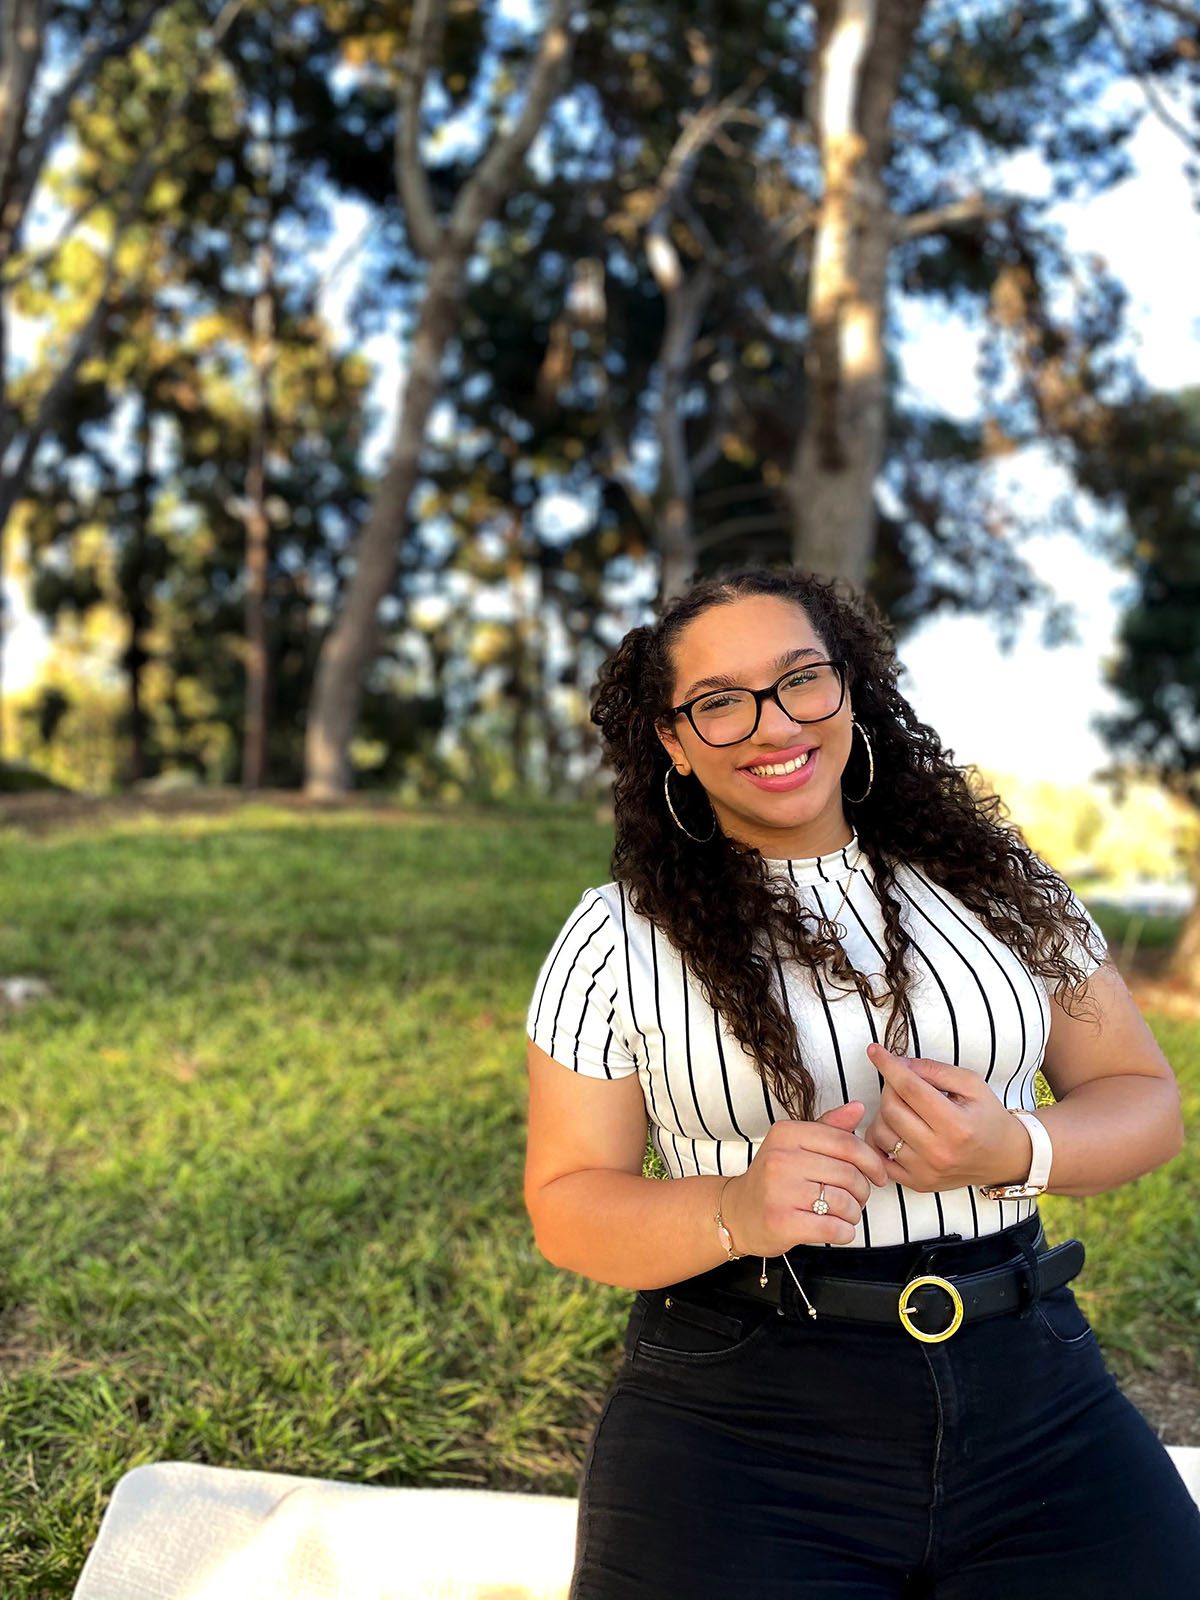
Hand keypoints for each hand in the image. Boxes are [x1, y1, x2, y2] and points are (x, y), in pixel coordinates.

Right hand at [722, 1102, 891, 1252]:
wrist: (738, 1212)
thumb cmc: (775, 1178)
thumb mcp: (796, 1145)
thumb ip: (828, 1127)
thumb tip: (859, 1108)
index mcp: (787, 1133)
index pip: (846, 1143)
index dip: (871, 1161)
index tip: (879, 1175)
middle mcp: (780, 1158)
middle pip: (848, 1174)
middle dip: (862, 1191)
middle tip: (858, 1199)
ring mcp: (778, 1191)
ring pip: (844, 1202)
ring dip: (853, 1213)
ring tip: (844, 1214)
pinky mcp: (781, 1222)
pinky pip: (833, 1228)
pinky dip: (844, 1232)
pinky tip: (837, 1229)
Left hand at [861, 1043, 1032, 1191]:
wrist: (1003, 1158)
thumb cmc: (987, 1116)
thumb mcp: (971, 1084)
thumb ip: (935, 1070)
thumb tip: (900, 1063)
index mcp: (957, 1125)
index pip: (910, 1089)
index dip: (889, 1066)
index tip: (874, 1051)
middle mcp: (939, 1152)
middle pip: (892, 1109)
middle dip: (890, 1087)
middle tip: (901, 1082)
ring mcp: (926, 1171)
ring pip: (881, 1132)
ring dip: (884, 1112)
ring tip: (902, 1106)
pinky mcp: (917, 1183)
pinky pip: (880, 1157)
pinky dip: (879, 1138)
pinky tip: (893, 1127)